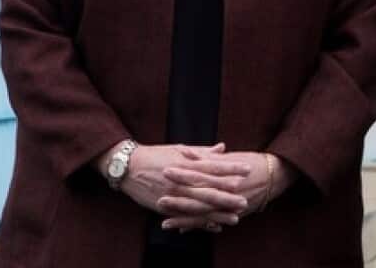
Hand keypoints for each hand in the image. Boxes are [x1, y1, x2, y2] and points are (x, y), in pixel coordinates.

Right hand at [120, 143, 249, 232]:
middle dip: (228, 196)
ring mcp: (173, 195)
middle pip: (208, 189)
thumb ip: (202, 152)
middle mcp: (181, 180)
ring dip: (218, 213)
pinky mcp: (165, 207)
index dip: (231, 168)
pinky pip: (186, 217)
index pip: (213, 166)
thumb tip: (223, 148)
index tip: (247, 169)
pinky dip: (200, 223)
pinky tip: (214, 227)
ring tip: (235, 218)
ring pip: (199, 206)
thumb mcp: (179, 149)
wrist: (128, 167)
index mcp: (186, 163)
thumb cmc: (156, 155)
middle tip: (245, 200)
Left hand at [161, 152, 298, 222]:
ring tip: (165, 223)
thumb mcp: (231, 157)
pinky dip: (198, 226)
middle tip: (159, 200)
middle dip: (178, 200)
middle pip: (199, 197)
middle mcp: (227, 192)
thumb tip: (185, 153)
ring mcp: (231, 205)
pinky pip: (213, 222)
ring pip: (204, 215)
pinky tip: (184, 229)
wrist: (277, 174)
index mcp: (225, 174)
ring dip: (184, 219)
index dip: (182, 174)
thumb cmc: (253, 162)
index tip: (165, 171)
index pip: (199, 174)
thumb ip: (207, 157)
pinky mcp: (235, 214)